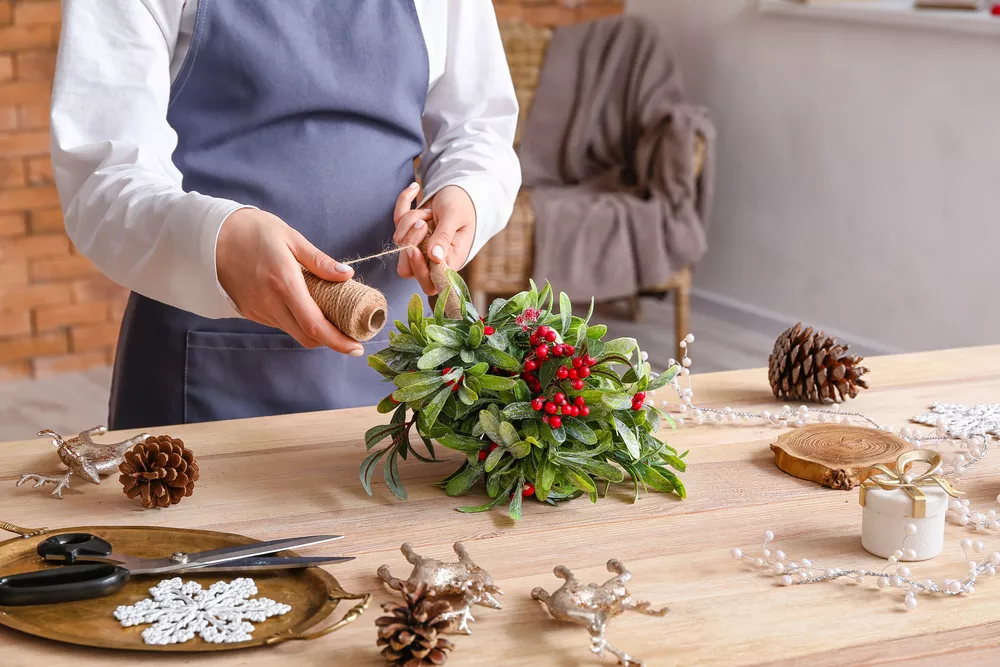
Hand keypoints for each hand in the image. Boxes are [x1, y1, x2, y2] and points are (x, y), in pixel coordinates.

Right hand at [216, 208, 363, 354]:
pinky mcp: (249, 312)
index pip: (315, 325)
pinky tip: (307, 309)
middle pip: (307, 337)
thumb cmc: (252, 231)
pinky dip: (297, 322)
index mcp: (284, 284)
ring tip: (333, 319)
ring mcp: (258, 310)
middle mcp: (270, 303)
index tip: (356, 347)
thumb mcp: (290, 237)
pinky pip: (279, 324)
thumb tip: (347, 275)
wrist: (210, 235)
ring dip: (315, 332)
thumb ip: (319, 261)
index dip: (338, 341)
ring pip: (293, 332)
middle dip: (332, 342)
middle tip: (351, 336)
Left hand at [392, 183, 475, 294]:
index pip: (429, 281)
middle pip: (407, 267)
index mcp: (450, 261)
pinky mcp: (410, 232)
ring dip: (409, 221)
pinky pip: (396, 222)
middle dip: (410, 242)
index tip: (414, 250)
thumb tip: (436, 258)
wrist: (460, 189)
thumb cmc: (464, 204)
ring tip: (428, 211)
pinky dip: (403, 203)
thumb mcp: (455, 217)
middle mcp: (433, 259)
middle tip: (423, 222)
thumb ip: (444, 236)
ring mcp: (419, 246)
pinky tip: (414, 189)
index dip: (418, 270)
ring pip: (399, 242)